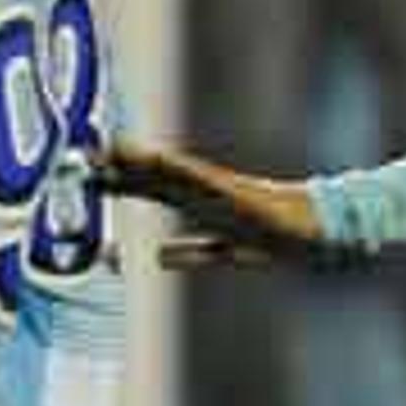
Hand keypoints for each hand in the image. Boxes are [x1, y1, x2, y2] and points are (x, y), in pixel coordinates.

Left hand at [93, 140, 328, 266]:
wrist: (317, 230)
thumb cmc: (274, 236)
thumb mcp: (221, 250)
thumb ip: (188, 252)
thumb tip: (156, 256)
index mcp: (200, 203)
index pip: (152, 188)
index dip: (122, 181)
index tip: (90, 174)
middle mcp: (206, 192)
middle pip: (156, 177)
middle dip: (123, 168)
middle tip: (88, 156)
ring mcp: (224, 191)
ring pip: (176, 175)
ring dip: (147, 163)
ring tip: (117, 149)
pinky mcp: (242, 196)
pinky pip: (208, 182)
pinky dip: (185, 172)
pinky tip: (163, 161)